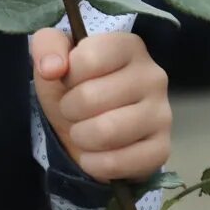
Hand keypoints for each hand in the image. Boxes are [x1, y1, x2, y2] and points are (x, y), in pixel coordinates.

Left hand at [33, 29, 172, 182]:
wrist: (89, 128)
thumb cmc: (74, 86)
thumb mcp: (54, 57)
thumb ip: (47, 46)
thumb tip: (52, 68)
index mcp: (129, 46)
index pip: (88, 58)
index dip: (68, 75)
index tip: (71, 80)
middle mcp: (153, 76)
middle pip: (91, 97)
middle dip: (69, 109)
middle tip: (74, 111)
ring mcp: (163, 114)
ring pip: (105, 132)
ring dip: (81, 136)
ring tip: (83, 131)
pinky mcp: (161, 149)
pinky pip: (118, 163)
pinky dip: (95, 163)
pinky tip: (95, 154)